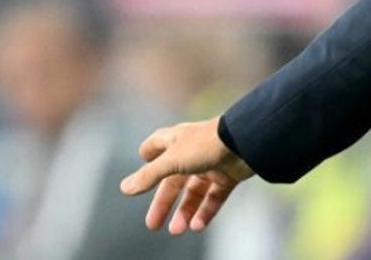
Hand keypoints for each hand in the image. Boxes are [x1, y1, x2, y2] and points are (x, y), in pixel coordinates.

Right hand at [119, 116, 254, 233]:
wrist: (245, 141)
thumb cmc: (205, 144)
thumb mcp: (171, 161)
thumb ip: (149, 175)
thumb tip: (125, 188)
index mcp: (177, 140)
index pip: (157, 145)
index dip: (148, 155)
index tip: (141, 169)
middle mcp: (193, 151)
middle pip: (174, 180)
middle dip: (163, 203)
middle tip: (152, 224)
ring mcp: (211, 164)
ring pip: (194, 192)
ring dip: (184, 211)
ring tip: (176, 230)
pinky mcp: (228, 175)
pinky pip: (214, 197)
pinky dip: (205, 212)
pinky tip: (196, 226)